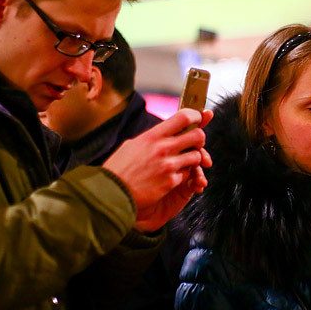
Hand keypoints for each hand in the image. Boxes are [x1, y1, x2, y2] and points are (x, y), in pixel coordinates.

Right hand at [104, 109, 212, 229]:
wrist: (111, 193)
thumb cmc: (119, 169)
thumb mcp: (132, 144)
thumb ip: (152, 137)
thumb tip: (165, 131)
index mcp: (152, 136)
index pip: (184, 117)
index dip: (196, 116)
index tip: (198, 118)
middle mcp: (162, 148)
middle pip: (198, 135)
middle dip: (199, 139)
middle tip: (194, 144)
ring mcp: (168, 165)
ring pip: (197, 156)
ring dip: (194, 159)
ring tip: (184, 161)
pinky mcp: (170, 182)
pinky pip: (188, 174)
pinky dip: (185, 174)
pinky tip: (173, 176)